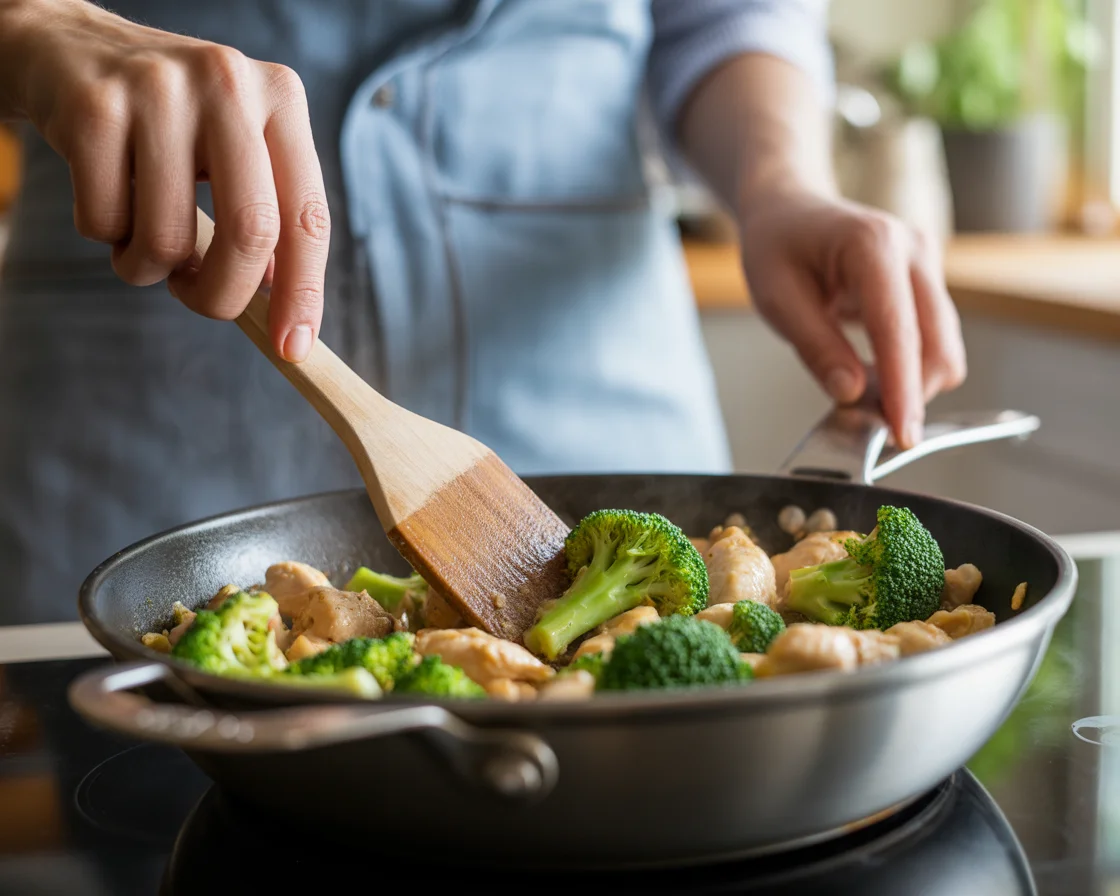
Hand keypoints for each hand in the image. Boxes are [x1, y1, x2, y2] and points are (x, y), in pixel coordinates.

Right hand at [2, 0, 328, 360]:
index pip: (308, 216)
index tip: (294, 347)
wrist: (70, 50)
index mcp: (281, 100)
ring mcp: (159, 90)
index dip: (304, 291)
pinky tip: (106, 197)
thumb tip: (286, 307)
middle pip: (250, 232)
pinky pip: (105, 223)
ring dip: (149, 267)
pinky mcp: (93, 108)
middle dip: (222, 293)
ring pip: (168, 238)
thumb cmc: (170, 124)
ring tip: (141, 236)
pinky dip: (104, 236)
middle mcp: (229, 84)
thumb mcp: (236, 151)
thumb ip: (269, 215)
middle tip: (198, 301)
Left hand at [737, 187, 965, 448]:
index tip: (902, 432)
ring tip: (859, 391)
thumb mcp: (776, 299)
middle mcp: (913, 250)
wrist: (789, 209)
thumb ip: (815, 347)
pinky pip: (932, 339)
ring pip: (942, 347)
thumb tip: (851, 393)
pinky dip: (908, 368)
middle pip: (937, 344)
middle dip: (911, 392)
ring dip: (910, 383)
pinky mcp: (928, 283)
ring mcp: (927, 264)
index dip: (902, 387)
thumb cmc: (777, 247)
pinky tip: (871, 373)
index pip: (897, 328)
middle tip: (867, 425)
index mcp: (872, 245)